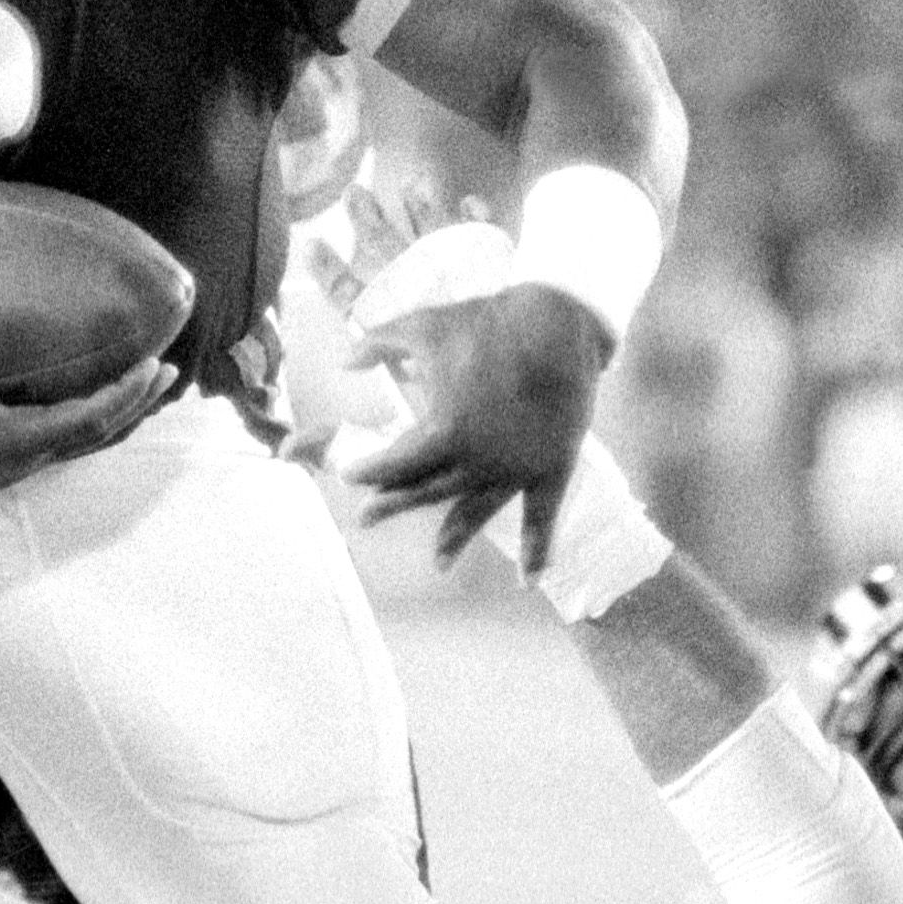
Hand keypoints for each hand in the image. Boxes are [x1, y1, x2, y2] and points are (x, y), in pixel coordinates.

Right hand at [0, 282, 174, 515]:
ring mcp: (17, 466)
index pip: (92, 419)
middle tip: (167, 374)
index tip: (154, 367)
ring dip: (117, 417)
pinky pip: (63, 445)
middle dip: (137, 405)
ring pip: (84, 445)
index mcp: (20, 442)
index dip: (127, 395)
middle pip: (101, 436)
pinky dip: (87, 424)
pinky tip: (83, 404)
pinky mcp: (3, 466)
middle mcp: (28, 459)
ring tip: (142, 390)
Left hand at [351, 279, 608, 574]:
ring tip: (439, 562)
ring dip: (455, 539)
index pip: (394, 463)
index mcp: (442, 431)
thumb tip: (344, 362)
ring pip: (476, 513)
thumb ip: (377, 346)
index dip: (369, 471)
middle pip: (425, 493)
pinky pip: (541, 519)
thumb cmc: (486, 321)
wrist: (558, 322)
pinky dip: (536, 552)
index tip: (351, 475)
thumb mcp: (421, 326)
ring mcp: (514, 471)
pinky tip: (528, 581)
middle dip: (393, 505)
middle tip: (366, 518)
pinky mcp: (550, 471)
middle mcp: (476, 462)